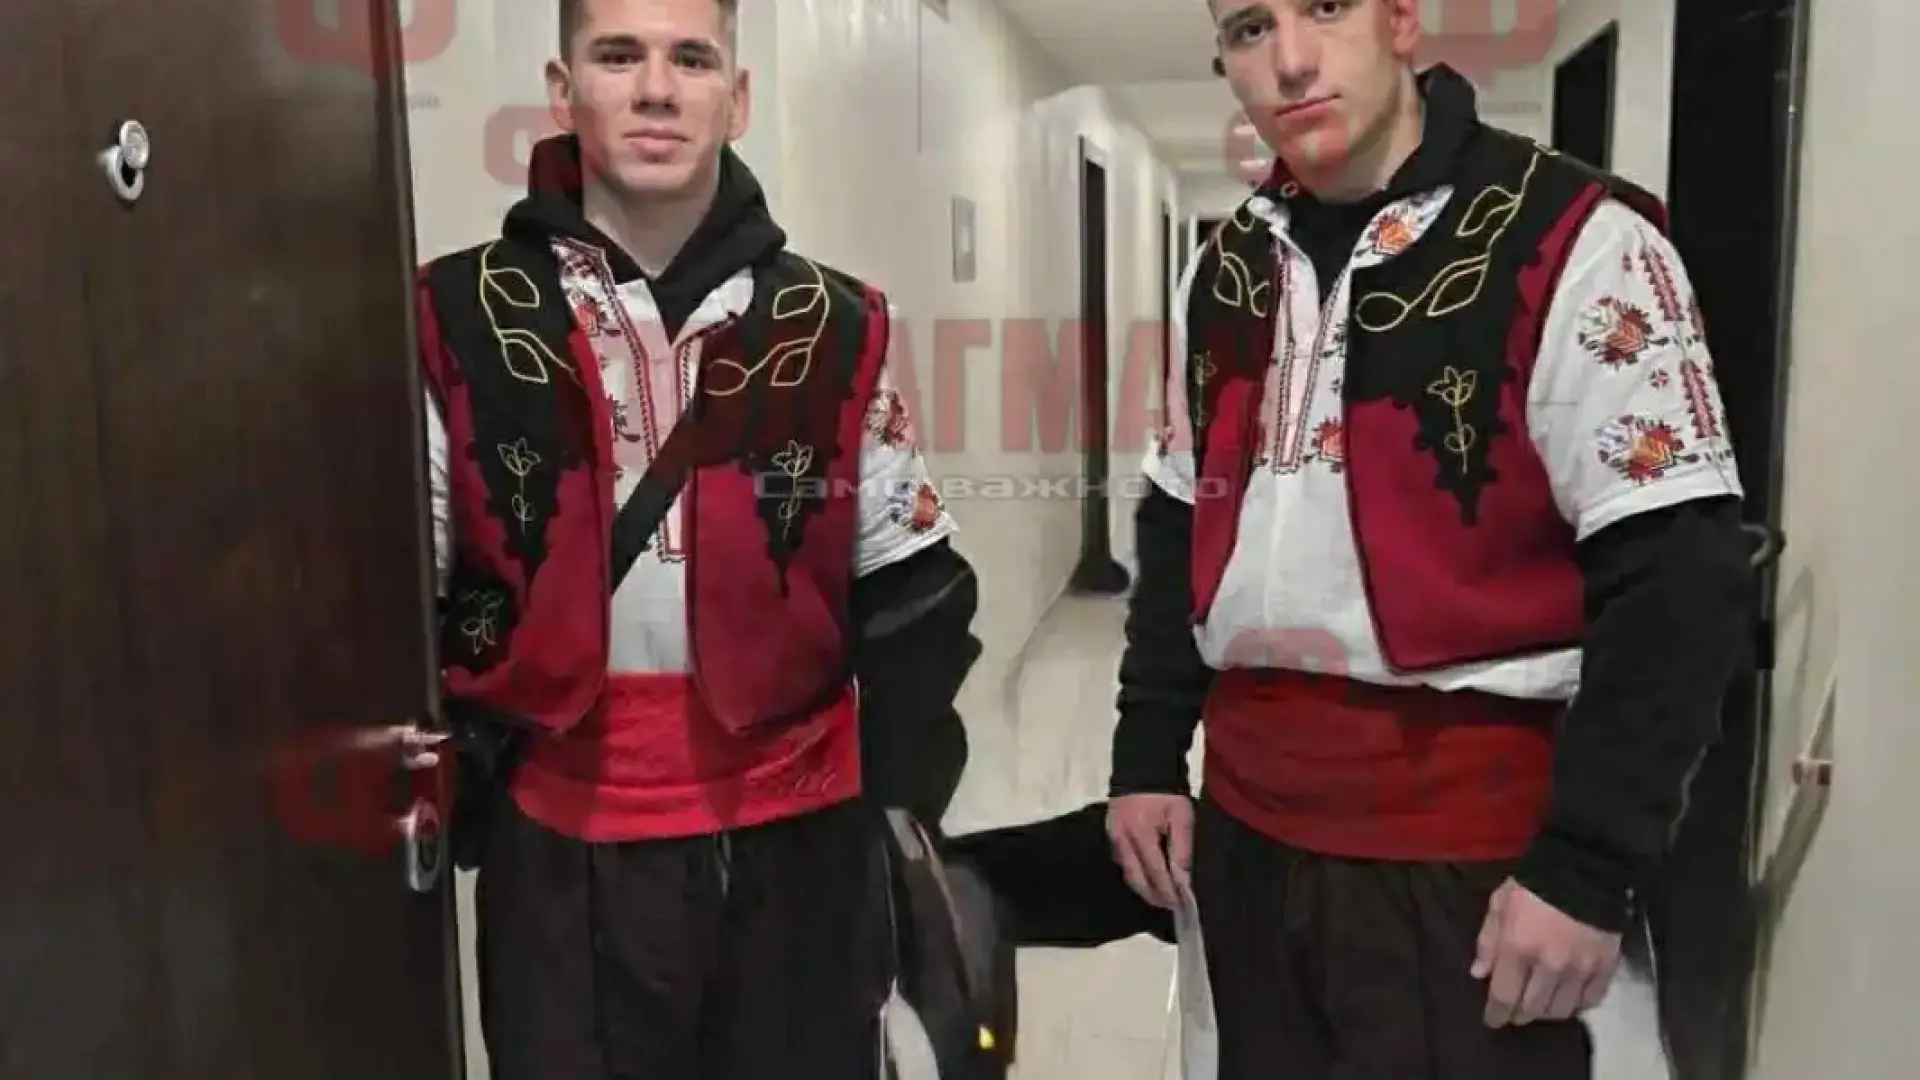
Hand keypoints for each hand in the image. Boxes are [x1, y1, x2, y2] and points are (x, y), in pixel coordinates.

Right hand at [1106, 794, 1193, 909]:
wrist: (1143, 769)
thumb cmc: (1167, 794)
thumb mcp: (1182, 816)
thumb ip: (1182, 849)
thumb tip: (1184, 881)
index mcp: (1140, 834)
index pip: (1156, 873)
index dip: (1169, 892)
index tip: (1182, 905)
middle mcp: (1122, 841)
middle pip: (1138, 879)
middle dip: (1156, 896)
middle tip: (1173, 906)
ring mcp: (1113, 839)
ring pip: (1129, 875)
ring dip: (1146, 889)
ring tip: (1163, 896)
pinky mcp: (1111, 836)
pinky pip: (1124, 863)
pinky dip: (1137, 875)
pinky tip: (1149, 878)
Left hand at [1472, 879, 1621, 1026]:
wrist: (1585, 867)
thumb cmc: (1533, 882)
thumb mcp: (1500, 903)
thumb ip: (1488, 940)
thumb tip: (1479, 974)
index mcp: (1517, 948)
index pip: (1503, 995)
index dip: (1497, 1013)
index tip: (1494, 1020)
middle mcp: (1548, 965)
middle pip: (1532, 1008)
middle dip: (1520, 1014)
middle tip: (1516, 1013)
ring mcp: (1580, 968)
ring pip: (1562, 1010)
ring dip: (1547, 1012)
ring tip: (1541, 1005)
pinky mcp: (1606, 966)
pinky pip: (1591, 999)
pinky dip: (1579, 1004)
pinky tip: (1571, 999)